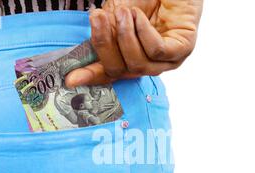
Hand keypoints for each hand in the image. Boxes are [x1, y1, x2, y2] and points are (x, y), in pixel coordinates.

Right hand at [65, 0, 203, 86]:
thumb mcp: (114, 17)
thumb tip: (85, 54)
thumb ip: (104, 36)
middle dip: (105, 45)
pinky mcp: (183, 49)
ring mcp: (168, 61)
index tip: (71, 78)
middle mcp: (149, 65)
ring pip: (138, 64)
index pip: (110, 74)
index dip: (91, 76)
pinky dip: (143, 32)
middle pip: (121, 71)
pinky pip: (157, 51)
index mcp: (131, 60)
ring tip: (123, 11)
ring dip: (125, 35)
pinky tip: (139, 16)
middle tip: (99, 18)